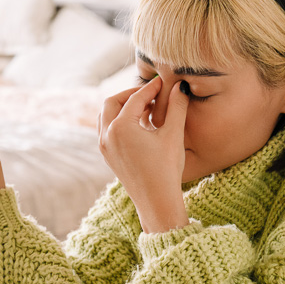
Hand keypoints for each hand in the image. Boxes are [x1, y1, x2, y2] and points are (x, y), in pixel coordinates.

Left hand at [98, 76, 190, 232]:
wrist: (156, 202)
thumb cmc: (166, 169)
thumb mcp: (174, 134)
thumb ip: (176, 106)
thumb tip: (180, 85)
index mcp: (121, 127)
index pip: (135, 98)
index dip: (151, 88)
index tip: (163, 82)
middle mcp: (106, 135)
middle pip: (112, 102)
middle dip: (131, 94)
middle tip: (151, 93)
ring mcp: (104, 146)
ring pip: (106, 115)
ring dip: (122, 107)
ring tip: (146, 108)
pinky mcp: (107, 156)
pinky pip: (107, 130)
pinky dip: (119, 121)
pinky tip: (140, 125)